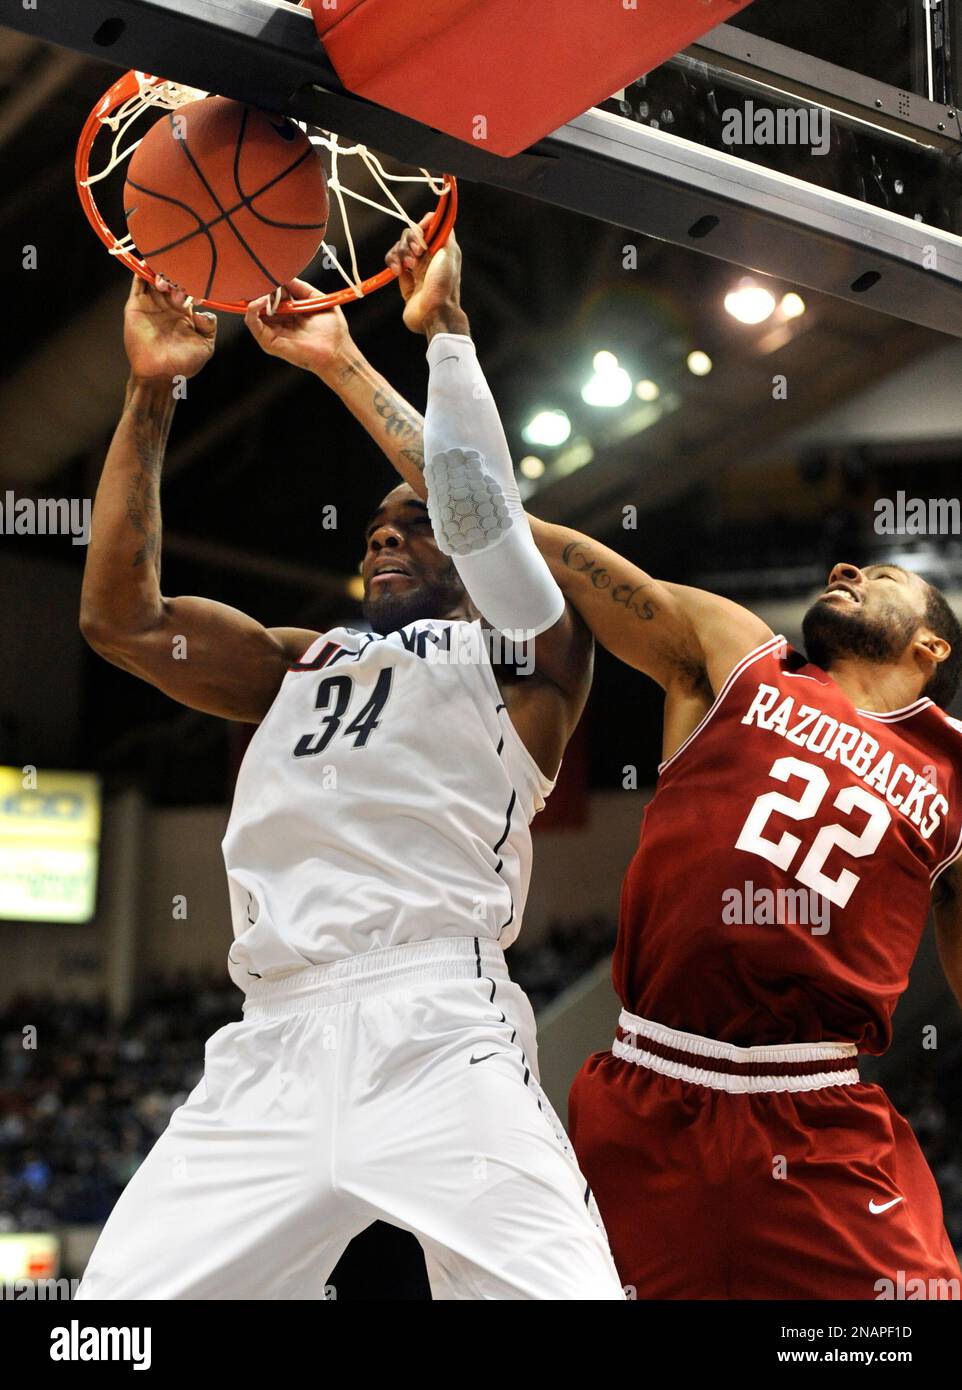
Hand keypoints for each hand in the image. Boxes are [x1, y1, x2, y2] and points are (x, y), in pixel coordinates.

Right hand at [124, 274, 215, 381]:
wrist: (159, 375)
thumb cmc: (184, 364)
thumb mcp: (205, 346)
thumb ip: (210, 326)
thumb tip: (202, 312)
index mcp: (185, 312)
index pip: (190, 289)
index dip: (194, 287)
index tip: (196, 298)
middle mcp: (168, 305)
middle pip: (172, 279)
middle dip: (178, 279)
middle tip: (179, 291)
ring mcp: (152, 303)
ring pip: (155, 277)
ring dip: (161, 273)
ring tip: (165, 285)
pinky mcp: (136, 305)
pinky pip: (137, 282)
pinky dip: (142, 270)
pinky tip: (149, 265)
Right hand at [244, 278, 350, 376]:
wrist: (336, 352)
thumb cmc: (333, 331)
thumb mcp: (317, 300)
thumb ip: (301, 288)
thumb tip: (285, 277)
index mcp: (291, 313)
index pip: (273, 294)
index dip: (273, 283)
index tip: (276, 274)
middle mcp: (279, 322)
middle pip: (261, 301)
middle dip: (263, 288)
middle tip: (268, 279)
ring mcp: (272, 332)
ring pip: (254, 310)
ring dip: (257, 296)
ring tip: (268, 291)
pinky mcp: (268, 341)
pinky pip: (252, 322)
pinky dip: (253, 308)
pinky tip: (264, 299)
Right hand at [385, 217, 467, 336]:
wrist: (433, 313)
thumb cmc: (443, 284)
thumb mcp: (449, 254)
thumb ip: (445, 233)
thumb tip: (437, 217)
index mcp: (441, 247)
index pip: (429, 224)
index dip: (422, 225)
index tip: (421, 233)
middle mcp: (428, 254)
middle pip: (411, 233)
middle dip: (410, 241)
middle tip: (417, 255)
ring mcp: (415, 266)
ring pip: (400, 246)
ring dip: (400, 253)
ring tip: (406, 268)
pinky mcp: (404, 277)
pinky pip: (393, 260)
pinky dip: (393, 262)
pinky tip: (399, 273)